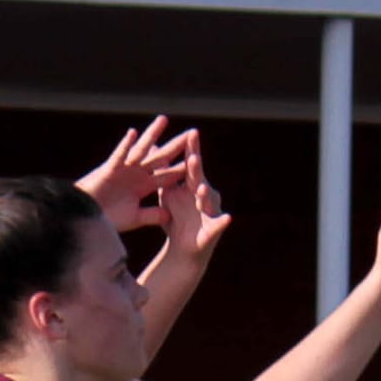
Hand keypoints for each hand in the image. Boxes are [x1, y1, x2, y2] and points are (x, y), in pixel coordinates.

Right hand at [78, 116, 194, 233]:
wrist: (86, 219)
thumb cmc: (107, 219)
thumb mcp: (134, 218)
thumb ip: (151, 215)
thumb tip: (169, 216)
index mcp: (144, 186)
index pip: (168, 175)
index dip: (182, 168)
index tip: (199, 161)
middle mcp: (137, 174)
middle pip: (161, 158)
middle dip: (176, 146)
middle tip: (192, 132)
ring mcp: (124, 170)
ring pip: (142, 150)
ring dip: (152, 135)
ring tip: (164, 120)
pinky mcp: (109, 170)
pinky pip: (119, 156)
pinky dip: (125, 146)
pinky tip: (133, 134)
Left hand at [161, 141, 233, 266]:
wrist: (183, 248)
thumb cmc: (178, 216)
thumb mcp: (167, 192)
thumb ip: (162, 171)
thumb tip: (152, 147)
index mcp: (193, 185)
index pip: (192, 165)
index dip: (191, 150)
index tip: (190, 133)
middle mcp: (204, 194)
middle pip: (200, 180)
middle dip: (197, 170)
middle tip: (193, 157)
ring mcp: (211, 211)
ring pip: (209, 201)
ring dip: (205, 195)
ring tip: (201, 190)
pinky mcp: (214, 230)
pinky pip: (219, 225)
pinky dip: (222, 222)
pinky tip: (227, 218)